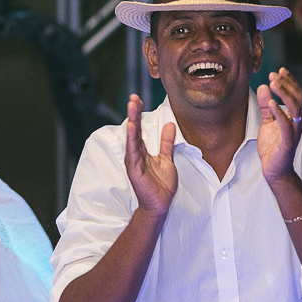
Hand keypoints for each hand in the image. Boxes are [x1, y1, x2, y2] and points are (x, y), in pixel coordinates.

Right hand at [124, 94, 176, 217]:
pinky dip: (132, 139)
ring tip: (132, 106)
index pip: (139, 129)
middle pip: (133, 130)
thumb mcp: (167, 159)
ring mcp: (134, 162)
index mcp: (142, 151)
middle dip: (133, 113)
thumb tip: (170, 124)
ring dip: (132, 121)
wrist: (160, 204)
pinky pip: (133, 152)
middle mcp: (135, 154)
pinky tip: (131, 127)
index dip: (138, 114)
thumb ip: (166, 143)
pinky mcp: (135, 170)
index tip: (138, 99)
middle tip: (133, 97)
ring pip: (132, 138)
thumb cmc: (161, 184)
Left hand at [256, 67, 301, 183]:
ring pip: (295, 107)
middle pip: (298, 97)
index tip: (279, 70)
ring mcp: (294, 131)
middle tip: (274, 74)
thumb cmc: (273, 146)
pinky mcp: (288, 141)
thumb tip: (263, 87)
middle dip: (287, 84)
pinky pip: (285, 125)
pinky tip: (271, 104)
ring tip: (274, 83)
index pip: (295, 94)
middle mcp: (297, 122)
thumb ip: (266, 106)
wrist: (274, 170)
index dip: (289, 81)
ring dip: (284, 93)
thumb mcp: (267, 122)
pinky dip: (279, 113)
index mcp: (293, 116)